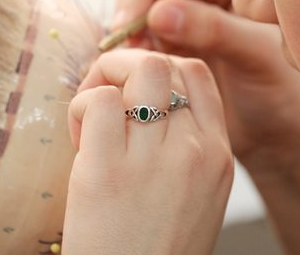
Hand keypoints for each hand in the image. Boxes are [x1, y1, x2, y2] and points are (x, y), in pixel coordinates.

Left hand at [62, 50, 233, 254]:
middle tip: (106, 97)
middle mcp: (194, 151)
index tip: (135, 90)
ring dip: (105, 81)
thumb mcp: (197, 196)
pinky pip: (101, 103)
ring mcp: (154, 159)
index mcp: (219, 156)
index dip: (159, 68)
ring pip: (137, 70)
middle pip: (163, 64)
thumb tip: (146, 98)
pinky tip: (80, 140)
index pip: (196, 73)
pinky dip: (83, 108)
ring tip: (92, 119)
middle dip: (126, 66)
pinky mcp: (108, 171)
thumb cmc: (157, 250)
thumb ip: (185, 146)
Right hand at [115, 0, 299, 173]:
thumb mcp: (258, 55)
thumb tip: (160, 11)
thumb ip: (215, 29)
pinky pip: (134, 19)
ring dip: (131, 11)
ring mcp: (183, 1)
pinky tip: (131, 57)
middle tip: (134, 24)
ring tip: (135, 46)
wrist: (274, 132)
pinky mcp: (163, 31)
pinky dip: (128, 35)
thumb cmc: (284, 89)